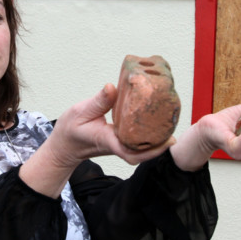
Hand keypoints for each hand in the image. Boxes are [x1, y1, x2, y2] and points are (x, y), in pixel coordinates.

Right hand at [20, 84, 173, 197]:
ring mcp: (119, 144)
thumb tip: (112, 87)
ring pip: (142, 148)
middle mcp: (117, 145)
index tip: (167, 141)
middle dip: (160, 145)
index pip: (131, 151)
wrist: (64, 144)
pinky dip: (148, 133)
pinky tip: (156, 119)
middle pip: (143, 152)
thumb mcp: (79, 111)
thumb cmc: (71, 130)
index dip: (151, 150)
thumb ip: (97, 101)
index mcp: (108, 140)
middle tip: (176, 131)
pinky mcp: (120, 139)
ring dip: (156, 139)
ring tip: (170, 121)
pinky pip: (137, 140)